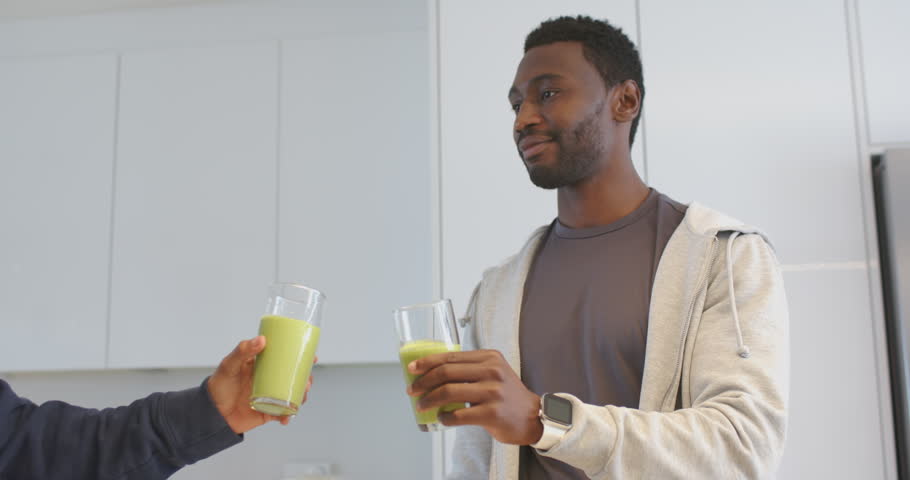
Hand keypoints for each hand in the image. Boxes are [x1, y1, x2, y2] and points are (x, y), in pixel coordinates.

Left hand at [207, 336, 315, 433]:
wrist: (211, 414)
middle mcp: (269, 380)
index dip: (301, 358)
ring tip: (300, 397)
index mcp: (263, 366)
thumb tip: (262, 340)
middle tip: (307, 381)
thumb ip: (242, 351)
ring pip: (292, 395)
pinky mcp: (268, 412)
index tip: (312, 357)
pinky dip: (288, 416)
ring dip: (301, 396)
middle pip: (294, 378)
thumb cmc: (219, 386)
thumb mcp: (229, 365)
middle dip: (306, 379)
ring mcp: (270, 396)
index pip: (285, 359)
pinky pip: (283, 413)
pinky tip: (287, 418)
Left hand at [406, 349, 541, 444]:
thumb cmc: (506, 395)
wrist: (532, 417)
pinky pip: (458, 415)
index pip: (451, 356)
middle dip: (424, 381)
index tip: (412, 369)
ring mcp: (493, 392)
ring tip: (422, 405)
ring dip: (429, 400)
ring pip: (449, 392)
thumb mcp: (493, 372)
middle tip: (412, 390)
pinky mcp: (492, 413)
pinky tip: (441, 418)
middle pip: (447, 372)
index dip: (427, 362)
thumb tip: (432, 372)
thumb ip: (469, 368)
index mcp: (489, 357)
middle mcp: (492, 371)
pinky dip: (444, 417)